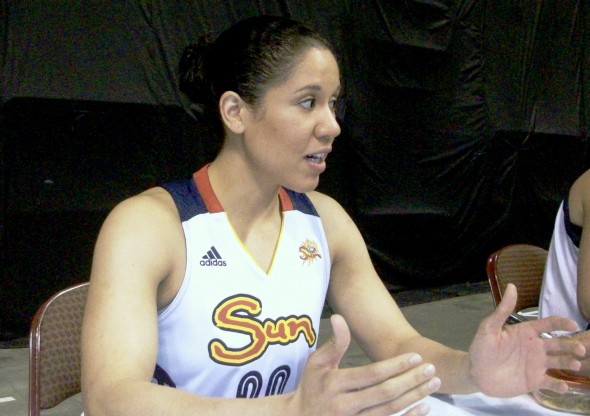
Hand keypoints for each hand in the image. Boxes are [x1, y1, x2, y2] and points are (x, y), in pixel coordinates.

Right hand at [289, 314, 440, 415]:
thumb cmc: (311, 386)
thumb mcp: (317, 362)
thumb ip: (334, 343)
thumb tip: (340, 317)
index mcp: (335, 384)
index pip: (371, 374)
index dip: (395, 366)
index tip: (415, 357)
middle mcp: (344, 406)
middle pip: (385, 394)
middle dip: (411, 381)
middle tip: (431, 369)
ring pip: (390, 411)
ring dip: (414, 397)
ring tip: (433, 384)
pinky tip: (424, 407)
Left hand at [468, 283, 585, 396]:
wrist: (475, 374)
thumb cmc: (481, 348)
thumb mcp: (489, 327)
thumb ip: (503, 310)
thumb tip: (512, 286)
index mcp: (526, 332)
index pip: (547, 324)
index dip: (561, 323)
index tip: (573, 325)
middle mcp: (535, 347)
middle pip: (559, 344)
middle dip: (572, 345)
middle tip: (581, 349)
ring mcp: (536, 364)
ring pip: (559, 362)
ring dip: (569, 362)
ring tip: (575, 364)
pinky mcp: (534, 381)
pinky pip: (550, 383)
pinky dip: (558, 385)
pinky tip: (562, 386)